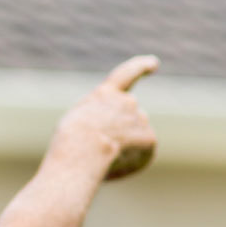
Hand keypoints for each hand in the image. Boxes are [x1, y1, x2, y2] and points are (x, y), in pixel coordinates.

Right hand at [56, 55, 158, 181]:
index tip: (154, 63)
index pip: (126, 75)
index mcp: (105, 94)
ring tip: (103, 156)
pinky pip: (142, 154)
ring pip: (135, 138)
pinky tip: (115, 163)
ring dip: (124, 148)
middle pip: (128, 120)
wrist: (82, 150)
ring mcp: (140, 118)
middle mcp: (127, 101)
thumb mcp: (79, 123)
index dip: (140, 67)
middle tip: (101, 148)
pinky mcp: (150, 138)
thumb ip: (101, 121)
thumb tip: (122, 140)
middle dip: (121, 134)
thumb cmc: (71, 142)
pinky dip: (131, 161)